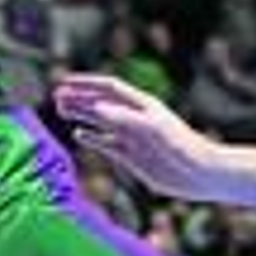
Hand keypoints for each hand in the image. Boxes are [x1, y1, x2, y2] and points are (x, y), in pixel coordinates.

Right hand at [53, 73, 230, 201]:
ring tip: (61, 110)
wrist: (200, 173)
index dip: (86, 83)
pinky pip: (106, 144)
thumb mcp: (152, 129)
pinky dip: (92, 138)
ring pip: (100, 121)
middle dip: (78, 98)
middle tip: (56, 98)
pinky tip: (79, 134)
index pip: (109, 88)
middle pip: (100, 103)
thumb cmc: (181, 146)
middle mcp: (134, 118)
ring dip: (81, 115)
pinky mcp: (131, 156)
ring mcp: (132, 137)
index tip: (64, 81)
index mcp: (141, 105)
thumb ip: (124, 118)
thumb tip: (96, 108)